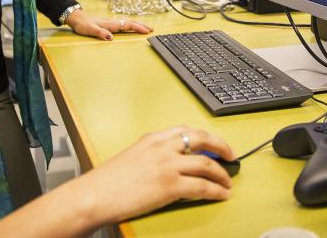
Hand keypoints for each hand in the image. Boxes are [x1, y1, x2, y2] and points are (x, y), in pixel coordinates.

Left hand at [64, 9, 151, 40]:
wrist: (76, 17)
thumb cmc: (82, 24)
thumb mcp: (89, 30)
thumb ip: (100, 33)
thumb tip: (110, 37)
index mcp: (110, 24)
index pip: (127, 25)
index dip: (137, 28)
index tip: (146, 31)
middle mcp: (112, 22)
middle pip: (130, 22)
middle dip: (141, 25)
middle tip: (151, 29)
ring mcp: (110, 22)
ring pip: (127, 22)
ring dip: (137, 24)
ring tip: (145, 28)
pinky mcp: (108, 23)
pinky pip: (122, 23)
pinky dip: (130, 25)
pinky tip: (131, 26)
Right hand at [77, 126, 234, 224]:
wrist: (95, 194)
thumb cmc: (108, 181)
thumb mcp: (132, 156)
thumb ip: (152, 154)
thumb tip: (170, 163)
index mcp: (153, 138)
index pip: (186, 131)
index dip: (204, 137)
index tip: (212, 144)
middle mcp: (163, 146)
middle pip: (202, 139)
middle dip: (221, 146)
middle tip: (230, 155)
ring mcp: (168, 165)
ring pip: (207, 164)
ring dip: (222, 174)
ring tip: (228, 182)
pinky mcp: (171, 185)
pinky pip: (203, 186)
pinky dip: (216, 190)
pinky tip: (222, 195)